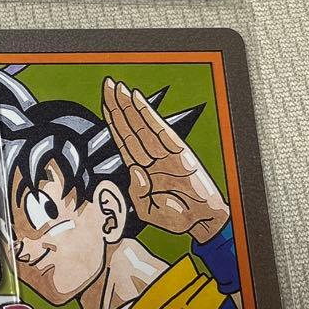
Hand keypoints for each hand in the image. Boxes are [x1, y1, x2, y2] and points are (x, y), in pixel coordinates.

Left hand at [101, 78, 228, 242]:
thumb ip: (137, 192)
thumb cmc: (177, 217)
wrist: (203, 223)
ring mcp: (166, 154)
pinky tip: (138, 100)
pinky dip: (149, 115)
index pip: (123, 139)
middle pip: (130, 127)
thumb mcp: (148, 210)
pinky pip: (161, 130)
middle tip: (108, 85)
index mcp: (142, 169)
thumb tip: (135, 170)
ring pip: (142, 125)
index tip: (105, 102)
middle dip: (118, 106)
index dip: (114, 121)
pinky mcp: (181, 154)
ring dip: (129, 106)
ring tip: (119, 88)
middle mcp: (152, 157)